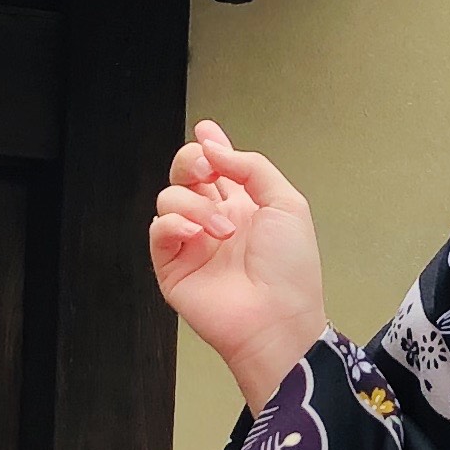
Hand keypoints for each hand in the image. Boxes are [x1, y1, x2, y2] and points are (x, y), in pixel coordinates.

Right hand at [149, 121, 330, 411]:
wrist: (277, 318)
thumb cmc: (291, 272)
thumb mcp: (287, 204)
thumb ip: (253, 168)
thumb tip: (217, 147)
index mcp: (245, 206)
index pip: (218, 167)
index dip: (210, 146)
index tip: (206, 130)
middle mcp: (215, 221)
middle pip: (186, 175)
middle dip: (191, 161)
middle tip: (205, 167)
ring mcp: (193, 243)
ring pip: (170, 198)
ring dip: (195, 205)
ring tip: (222, 229)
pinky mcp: (173, 266)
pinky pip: (159, 230)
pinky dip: (174, 225)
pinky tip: (197, 234)